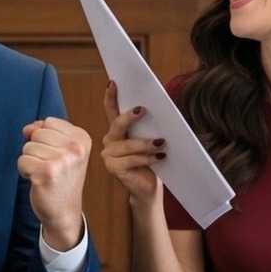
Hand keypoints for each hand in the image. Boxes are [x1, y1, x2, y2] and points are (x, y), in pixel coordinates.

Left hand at [18, 116, 90, 250]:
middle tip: (49, 167)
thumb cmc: (61, 179)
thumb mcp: (61, 151)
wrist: (64, 212)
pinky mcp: (47, 172)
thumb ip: (45, 133)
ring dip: (30, 161)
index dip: (44, 138)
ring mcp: (62, 160)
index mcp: (82, 138)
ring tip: (44, 174)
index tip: (56, 154)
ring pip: (28, 147)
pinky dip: (25, 171)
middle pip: (37, 133)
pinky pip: (22, 160)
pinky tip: (38, 181)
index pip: (49, 122)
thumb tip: (27, 129)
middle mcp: (76, 148)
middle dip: (36, 149)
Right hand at [100, 81, 164, 203]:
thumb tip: (160, 111)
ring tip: (162, 142)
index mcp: (117, 131)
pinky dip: (147, 158)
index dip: (111, 97)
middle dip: (129, 116)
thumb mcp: (150, 141)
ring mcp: (109, 155)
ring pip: (127, 144)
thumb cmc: (150, 162)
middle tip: (142, 109)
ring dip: (146, 143)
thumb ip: (149, 128)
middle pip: (117, 124)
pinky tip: (160, 158)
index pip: (111, 110)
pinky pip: (131, 160)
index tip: (113, 83)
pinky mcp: (112, 168)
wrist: (147, 188)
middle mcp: (110, 140)